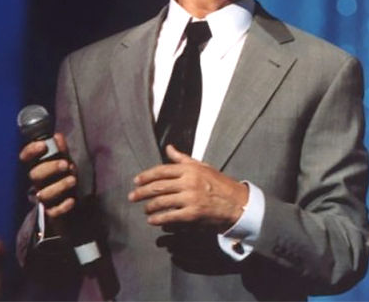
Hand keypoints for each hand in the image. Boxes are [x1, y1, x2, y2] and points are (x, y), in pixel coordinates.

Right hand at [19, 133, 76, 218]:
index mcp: (36, 168)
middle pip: (34, 175)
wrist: (69, 204)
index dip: (31, 151)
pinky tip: (71, 201)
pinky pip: (52, 212)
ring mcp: (42, 198)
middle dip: (49, 168)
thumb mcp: (63, 161)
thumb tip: (57, 136)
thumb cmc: (62, 178)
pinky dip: (62, 207)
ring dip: (59, 186)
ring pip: (43, 194)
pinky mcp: (51, 213)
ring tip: (73, 180)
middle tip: (64, 164)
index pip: (25, 158)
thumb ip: (61, 151)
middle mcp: (36, 183)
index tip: (43, 145)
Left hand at [128, 145, 247, 231]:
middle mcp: (189, 182)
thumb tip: (169, 148)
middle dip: (141, 192)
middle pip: (158, 186)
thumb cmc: (219, 184)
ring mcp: (190, 198)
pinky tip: (153, 220)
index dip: (146, 176)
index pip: (161, 170)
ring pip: (161, 202)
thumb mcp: (202, 167)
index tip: (136, 181)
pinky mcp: (192, 214)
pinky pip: (170, 216)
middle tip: (132, 197)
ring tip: (145, 210)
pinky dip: (158, 219)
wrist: (236, 202)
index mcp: (190, 169)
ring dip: (149, 207)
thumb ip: (183, 159)